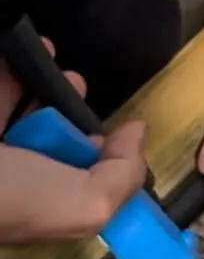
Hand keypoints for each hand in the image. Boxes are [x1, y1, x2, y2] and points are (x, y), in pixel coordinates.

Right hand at [0, 55, 146, 245]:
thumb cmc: (8, 194)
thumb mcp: (82, 204)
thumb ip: (121, 177)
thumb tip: (135, 135)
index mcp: (36, 209)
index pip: (76, 187)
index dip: (101, 161)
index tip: (117, 131)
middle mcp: (10, 183)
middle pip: (48, 145)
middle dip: (67, 114)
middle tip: (75, 87)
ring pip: (19, 116)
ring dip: (42, 85)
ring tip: (53, 63)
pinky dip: (11, 71)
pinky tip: (25, 48)